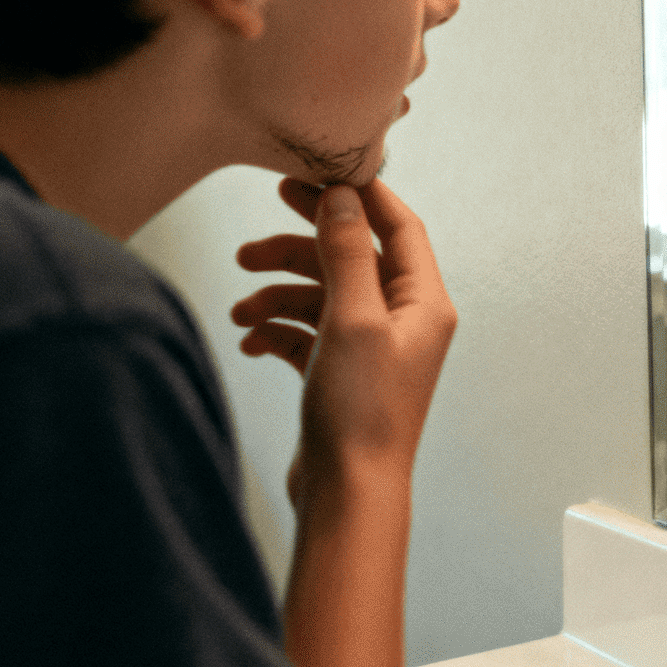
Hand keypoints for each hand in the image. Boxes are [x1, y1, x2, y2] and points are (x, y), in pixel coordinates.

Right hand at [232, 178, 456, 500]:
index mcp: (425, 303)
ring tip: (241, 306)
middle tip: (263, 216)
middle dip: (304, 241)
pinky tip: (251, 341)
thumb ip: (346, 253)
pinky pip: (307, 333)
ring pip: (322, 295)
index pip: (399, 227)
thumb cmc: (360, 412)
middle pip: (354, 257)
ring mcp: (373, 349)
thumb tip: (342, 197)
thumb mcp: (351, 319)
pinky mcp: (342, 374)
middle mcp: (406, 321)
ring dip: (279, 292)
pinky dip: (278, 329)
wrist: (347, 494)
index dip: (360, 196)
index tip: (316, 173)